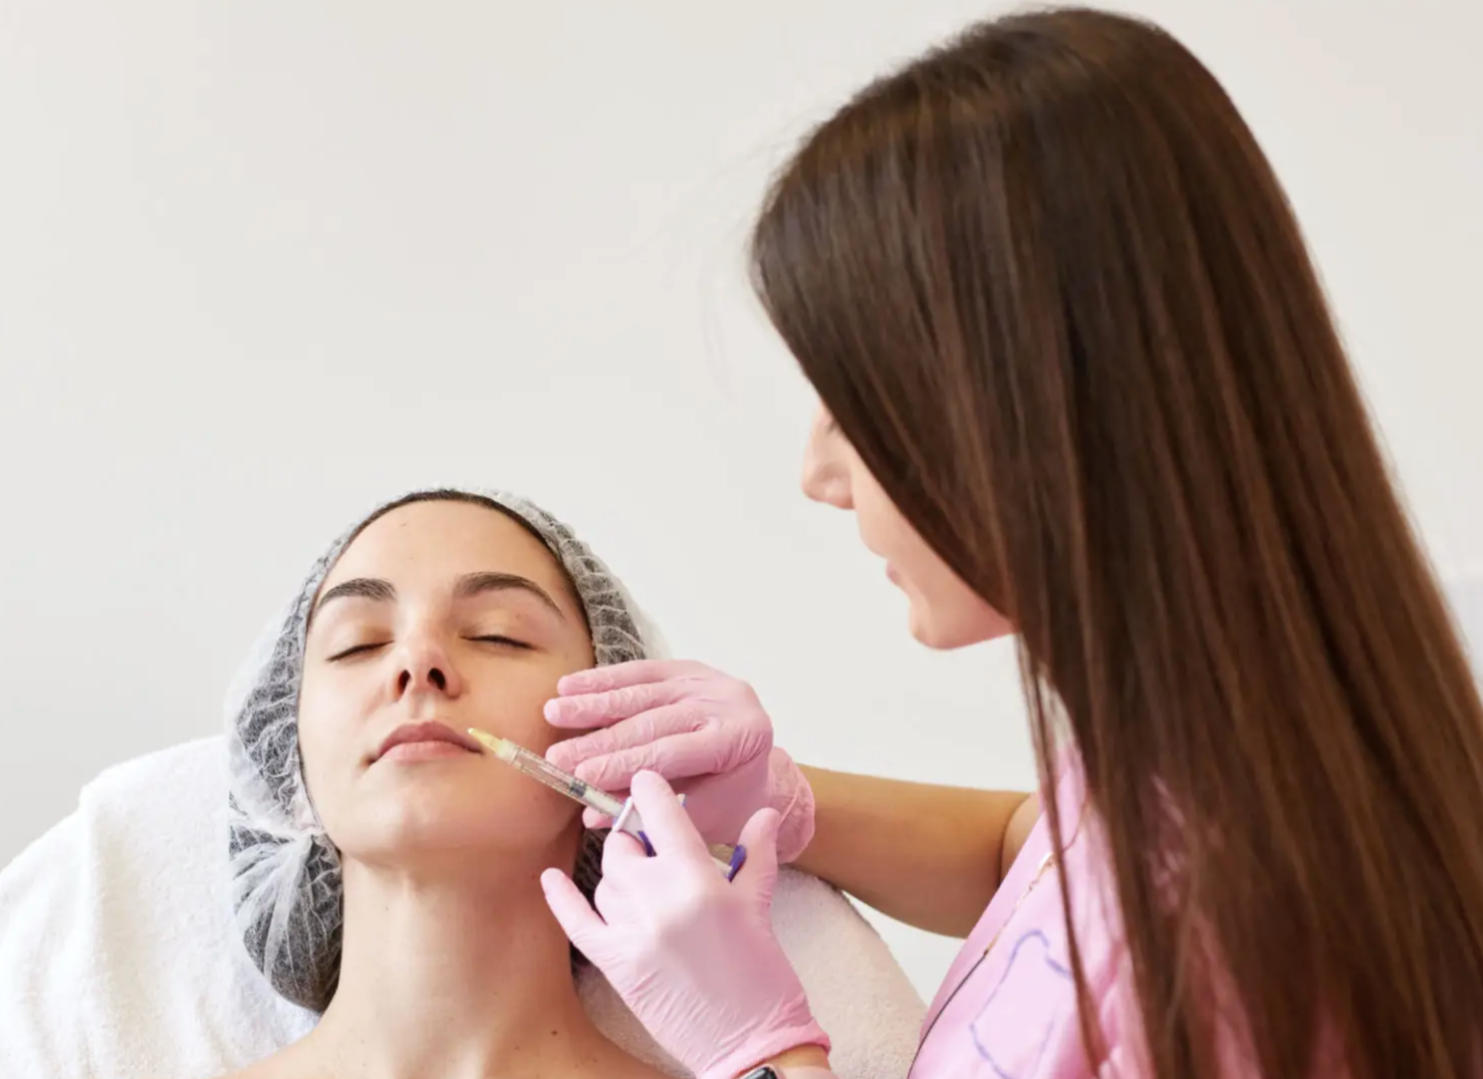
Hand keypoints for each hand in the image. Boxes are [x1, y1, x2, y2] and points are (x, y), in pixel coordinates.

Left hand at [541, 772, 830, 1078]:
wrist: (752, 1042)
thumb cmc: (763, 976)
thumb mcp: (760, 905)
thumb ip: (755, 852)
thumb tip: (762, 812)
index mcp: (699, 879)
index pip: (661, 813)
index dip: (650, 792)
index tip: (647, 783)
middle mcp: (660, 899)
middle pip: (626, 846)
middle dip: (639, 842)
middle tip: (658, 852)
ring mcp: (633, 932)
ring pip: (605, 880)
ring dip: (621, 876)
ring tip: (649, 889)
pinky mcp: (615, 964)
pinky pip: (576, 921)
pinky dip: (561, 897)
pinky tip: (552, 878)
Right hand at [544, 660, 815, 862]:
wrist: (759, 768)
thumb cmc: (732, 801)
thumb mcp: (701, 815)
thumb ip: (650, 813)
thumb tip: (591, 814)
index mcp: (741, 739)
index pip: (670, 753)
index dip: (623, 764)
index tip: (580, 777)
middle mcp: (728, 701)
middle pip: (653, 720)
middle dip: (600, 740)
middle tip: (558, 755)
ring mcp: (710, 680)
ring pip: (643, 691)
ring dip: (594, 703)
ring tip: (554, 713)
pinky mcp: (691, 668)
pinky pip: (642, 671)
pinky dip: (604, 680)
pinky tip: (571, 685)